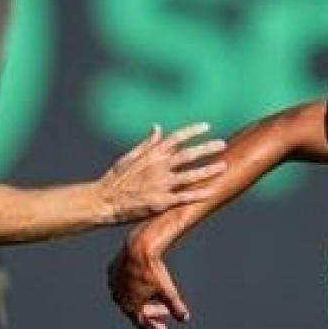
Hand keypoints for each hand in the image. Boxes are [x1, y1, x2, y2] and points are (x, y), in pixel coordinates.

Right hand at [98, 124, 226, 223]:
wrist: (103, 201)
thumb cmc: (115, 179)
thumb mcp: (129, 157)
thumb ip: (147, 144)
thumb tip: (157, 128)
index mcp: (150, 155)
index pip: (175, 138)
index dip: (192, 131)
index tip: (207, 126)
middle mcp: (158, 167)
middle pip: (188, 154)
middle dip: (207, 148)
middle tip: (222, 144)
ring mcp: (160, 185)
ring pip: (190, 175)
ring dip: (209, 170)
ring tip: (224, 166)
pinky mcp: (161, 202)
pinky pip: (185, 197)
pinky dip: (199, 194)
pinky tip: (213, 191)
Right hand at [107, 237, 190, 328]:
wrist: (140, 247)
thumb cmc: (154, 271)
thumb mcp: (168, 291)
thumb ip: (176, 307)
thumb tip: (185, 319)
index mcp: (129, 305)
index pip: (140, 323)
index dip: (153, 327)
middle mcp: (117, 296)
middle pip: (135, 310)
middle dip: (152, 312)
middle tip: (165, 312)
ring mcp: (113, 283)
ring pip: (128, 296)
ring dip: (143, 299)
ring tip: (157, 297)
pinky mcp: (112, 270)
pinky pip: (123, 283)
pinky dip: (134, 286)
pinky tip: (144, 283)